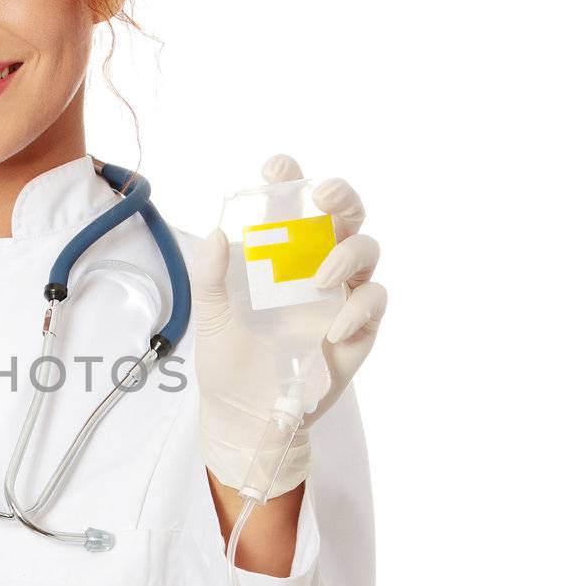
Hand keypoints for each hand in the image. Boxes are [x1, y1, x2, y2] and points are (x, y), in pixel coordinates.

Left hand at [194, 153, 386, 496]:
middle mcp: (316, 266)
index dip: (291, 178)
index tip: (277, 168)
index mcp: (280, 255)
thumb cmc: (228, 363)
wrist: (246, 417)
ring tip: (319, 278)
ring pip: (366, 250)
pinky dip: (360, 306)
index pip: (293, 206)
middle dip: (341, 195)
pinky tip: (334, 327)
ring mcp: (341, 295)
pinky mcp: (360, 328)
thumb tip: (218, 233)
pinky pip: (374, 301)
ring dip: (348, 252)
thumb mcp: (210, 319)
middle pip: (345, 216)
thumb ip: (211, 277)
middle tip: (323, 195)